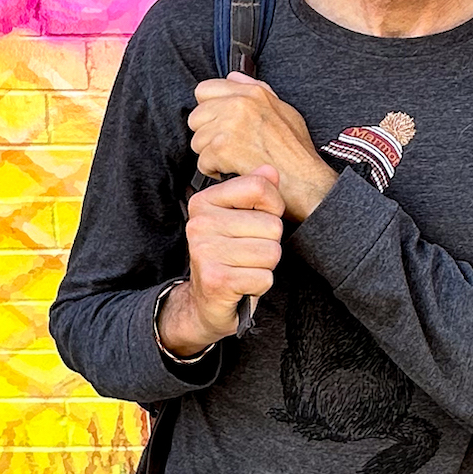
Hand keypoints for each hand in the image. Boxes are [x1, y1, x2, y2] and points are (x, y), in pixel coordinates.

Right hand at [158, 168, 284, 355]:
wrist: (205, 303)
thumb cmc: (227, 257)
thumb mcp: (239, 219)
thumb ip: (255, 191)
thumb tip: (270, 170)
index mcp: (204, 202)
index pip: (259, 186)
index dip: (272, 206)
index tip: (260, 221)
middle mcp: (200, 224)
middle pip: (271, 225)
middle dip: (269, 243)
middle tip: (247, 253)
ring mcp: (205, 252)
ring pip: (271, 252)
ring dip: (265, 266)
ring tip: (244, 268)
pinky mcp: (216, 280)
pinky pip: (264, 277)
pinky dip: (260, 284)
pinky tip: (243, 284)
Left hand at [188, 74, 337, 222]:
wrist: (304, 181)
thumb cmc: (297, 152)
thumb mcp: (284, 110)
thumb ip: (257, 90)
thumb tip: (234, 78)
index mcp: (253, 93)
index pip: (205, 90)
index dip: (208, 109)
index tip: (217, 122)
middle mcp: (239, 104)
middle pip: (196, 117)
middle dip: (207, 134)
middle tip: (226, 146)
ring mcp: (229, 125)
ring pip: (197, 140)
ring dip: (210, 155)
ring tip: (232, 160)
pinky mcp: (223, 148)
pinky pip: (202, 161)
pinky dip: (214, 171)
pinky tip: (231, 171)